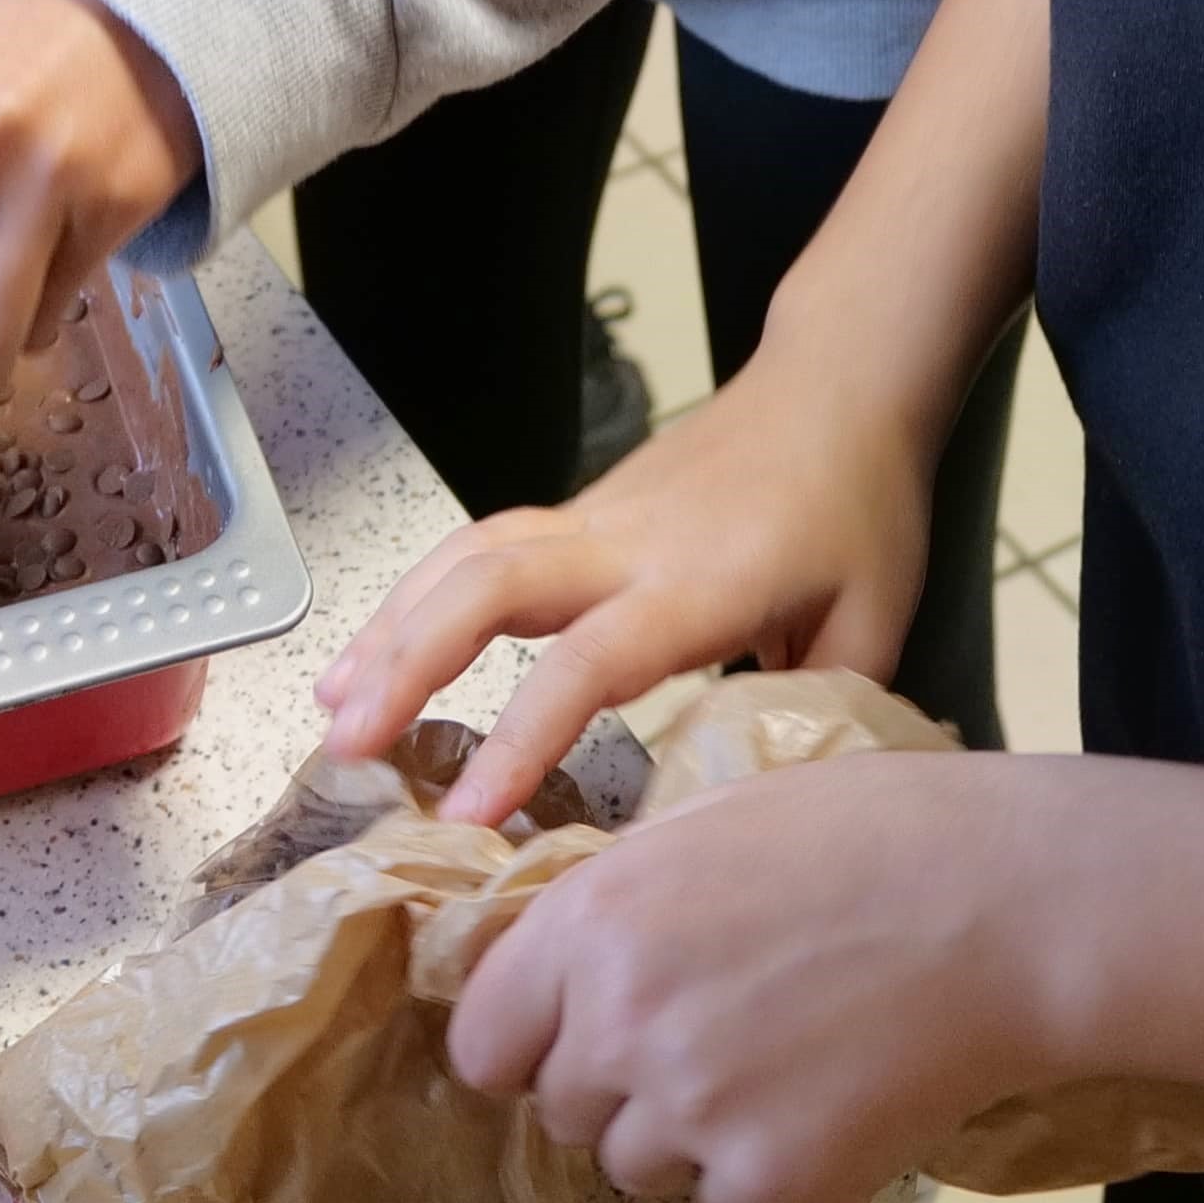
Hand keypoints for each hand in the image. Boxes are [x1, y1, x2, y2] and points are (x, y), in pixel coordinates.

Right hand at [321, 347, 946, 825]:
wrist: (837, 388)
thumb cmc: (859, 508)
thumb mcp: (872, 625)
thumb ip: (813, 719)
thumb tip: (759, 812)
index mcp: (697, 582)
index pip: (589, 661)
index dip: (521, 738)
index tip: (465, 815)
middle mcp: (624, 544)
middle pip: (488, 585)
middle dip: (407, 664)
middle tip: (346, 749)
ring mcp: (592, 520)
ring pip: (466, 558)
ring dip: (392, 628)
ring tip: (331, 710)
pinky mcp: (578, 515)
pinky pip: (480, 551)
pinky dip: (417, 599)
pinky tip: (380, 651)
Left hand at [452, 754, 1075, 1202]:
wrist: (1005, 902)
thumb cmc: (868, 838)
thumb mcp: (705, 827)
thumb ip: (613, 903)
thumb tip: (551, 966)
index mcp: (592, 921)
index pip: (484, 1042)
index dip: (529, 1042)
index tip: (573, 1037)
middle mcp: (621, 1020)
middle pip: (564, 1108)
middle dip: (620, 1085)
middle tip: (715, 1031)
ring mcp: (694, 1108)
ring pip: (635, 1168)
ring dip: (687, 1137)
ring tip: (777, 1062)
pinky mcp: (774, 1180)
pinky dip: (760, 1179)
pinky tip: (816, 1109)